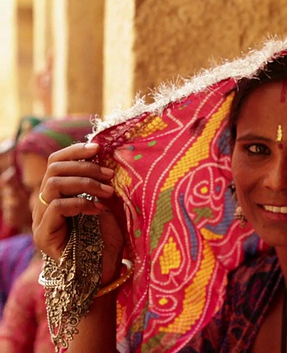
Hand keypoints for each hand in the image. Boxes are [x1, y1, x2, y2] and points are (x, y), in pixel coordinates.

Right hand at [32, 142, 125, 283]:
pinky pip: (57, 207)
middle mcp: (44, 204)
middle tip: (110, 174)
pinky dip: (80, 203)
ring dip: (85, 183)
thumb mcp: (107, 206)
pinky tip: (99, 210)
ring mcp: (41, 220)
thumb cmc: (107, 241)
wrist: (103, 274)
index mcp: (57, 194)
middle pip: (53, 168)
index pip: (56, 162)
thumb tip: (108, 160)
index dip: (75, 151)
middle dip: (85, 166)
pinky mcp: (44, 235)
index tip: (99, 148)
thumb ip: (101, 186)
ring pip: (53, 184)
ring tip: (108, 192)